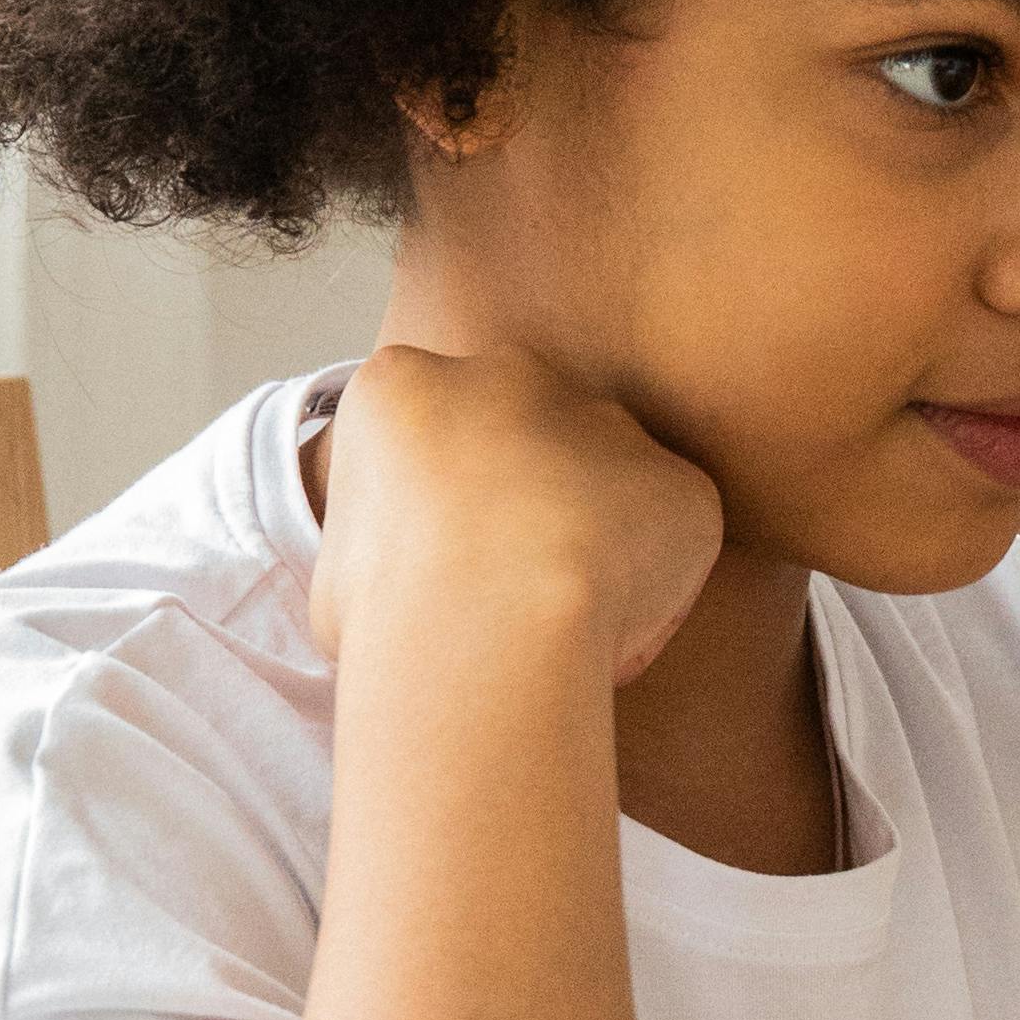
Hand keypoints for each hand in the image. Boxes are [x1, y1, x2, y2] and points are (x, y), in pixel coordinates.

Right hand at [307, 337, 724, 690]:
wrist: (479, 612)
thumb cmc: (386, 606)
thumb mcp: (338, 564)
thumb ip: (385, 544)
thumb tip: (410, 585)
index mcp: (405, 385)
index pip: (424, 436)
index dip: (435, 519)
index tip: (436, 577)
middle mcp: (509, 375)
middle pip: (522, 440)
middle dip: (520, 510)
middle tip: (502, 597)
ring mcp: (605, 422)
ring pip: (603, 490)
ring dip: (589, 550)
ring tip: (555, 629)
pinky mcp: (681, 484)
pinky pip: (669, 548)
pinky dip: (649, 601)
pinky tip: (605, 644)